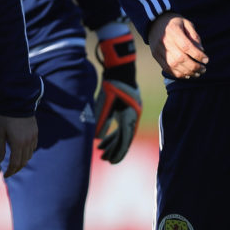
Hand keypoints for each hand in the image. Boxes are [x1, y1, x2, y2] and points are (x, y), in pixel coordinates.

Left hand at [0, 113, 37, 177]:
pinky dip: (28, 153)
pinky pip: (33, 147)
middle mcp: (27, 142)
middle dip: (16, 169)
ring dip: (22, 161)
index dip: (10, 171)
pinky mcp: (35, 132)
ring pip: (29, 155)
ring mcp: (33, 137)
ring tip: (15, 162)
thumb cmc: (6, 117)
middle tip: (9, 171)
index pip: (15, 163)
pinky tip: (22, 151)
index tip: (5, 175)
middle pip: (23, 162)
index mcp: (18, 143)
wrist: (18, 102)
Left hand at [94, 32, 141, 162]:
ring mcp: (130, 112)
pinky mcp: (125, 109)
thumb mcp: (104, 102)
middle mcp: (133, 116)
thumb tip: (96, 139)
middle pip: (124, 138)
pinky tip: (102, 139)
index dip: (118, 152)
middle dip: (115, 150)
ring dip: (112, 142)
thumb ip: (101, 120)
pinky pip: (120, 125)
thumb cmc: (112, 84)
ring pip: (122, 132)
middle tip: (105, 160)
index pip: (125, 139)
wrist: (121, 67)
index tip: (111, 162)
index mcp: (130, 116)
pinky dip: (112, 132)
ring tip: (101, 151)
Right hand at [149, 12, 207, 79]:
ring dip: (188, 72)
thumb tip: (201, 51)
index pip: (186, 46)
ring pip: (174, 66)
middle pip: (180, 58)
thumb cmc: (175, 23)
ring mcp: (158, 50)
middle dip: (194, 66)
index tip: (206, 60)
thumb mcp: (187, 23)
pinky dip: (179, 74)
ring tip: (198, 73)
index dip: (197, 55)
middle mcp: (164, 41)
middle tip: (203, 69)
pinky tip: (188, 75)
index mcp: (173, 30)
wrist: (155, 23)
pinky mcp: (156, 56)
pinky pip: (167, 69)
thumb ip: (194, 36)